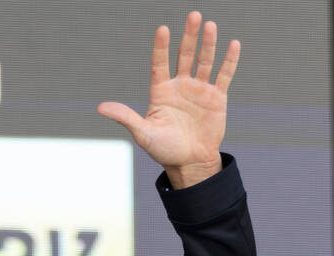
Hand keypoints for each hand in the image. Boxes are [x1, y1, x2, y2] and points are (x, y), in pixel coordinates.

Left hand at [97, 11, 238, 187]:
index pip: (160, 64)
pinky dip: (229, 61)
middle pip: (184, 55)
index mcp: (161, 92)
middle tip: (194, 15)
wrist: (190, 163)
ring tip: (210, 25)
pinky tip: (233, 44)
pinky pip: (223, 75)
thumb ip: (125, 117)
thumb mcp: (143, 133)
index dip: (161, 47)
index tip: (163, 29)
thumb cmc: (164, 149)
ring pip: (204, 61)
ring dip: (208, 44)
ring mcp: (199, 90)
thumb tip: (100, 108)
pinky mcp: (216, 97)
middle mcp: (180, 86)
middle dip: (189, 36)